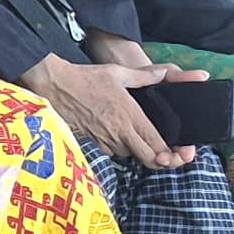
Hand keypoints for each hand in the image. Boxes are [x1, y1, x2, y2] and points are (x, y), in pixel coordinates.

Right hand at [22, 51, 181, 167]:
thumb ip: (144, 76)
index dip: (170, 155)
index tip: (177, 155)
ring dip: (137, 151)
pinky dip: (119, 147)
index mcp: (130, 115)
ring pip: (129, 155)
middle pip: (147, 158)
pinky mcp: (93, 141)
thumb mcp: (117, 72)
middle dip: (160, 161)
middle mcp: (119, 131)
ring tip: (141, 141)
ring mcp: (105, 139)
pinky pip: (112, 151)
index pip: (156, 144)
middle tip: (167, 157)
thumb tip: (163, 74)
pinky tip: (119, 136)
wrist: (56, 85)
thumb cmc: (86, 78)